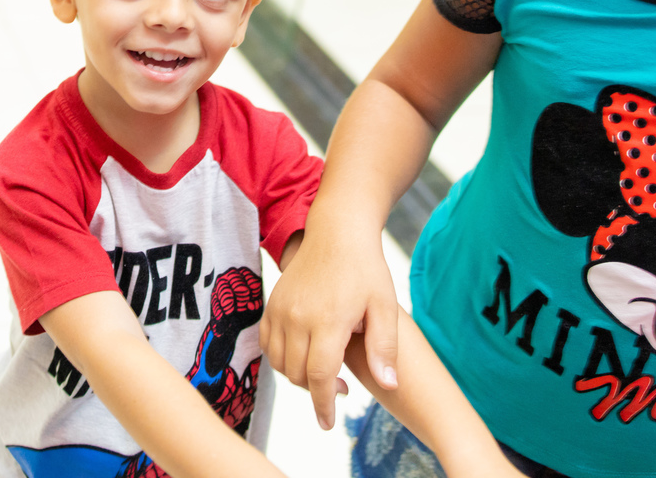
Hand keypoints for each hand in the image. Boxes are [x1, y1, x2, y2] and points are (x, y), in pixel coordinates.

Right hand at [260, 216, 399, 429]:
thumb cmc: (366, 270)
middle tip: (340, 388)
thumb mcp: (385, 308)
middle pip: (298, 374)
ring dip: (298, 376)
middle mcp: (298, 317)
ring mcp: (280, 310)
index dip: (323, 405)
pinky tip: (302, 354)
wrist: (336, 233)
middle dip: (315, 391)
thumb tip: (388, 385)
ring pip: (280, 362)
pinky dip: (281, 358)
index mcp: (328, 321)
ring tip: (323, 370)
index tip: (327, 423)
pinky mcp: (271, 304)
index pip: (319, 376)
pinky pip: (268, 344)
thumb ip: (383, 348)